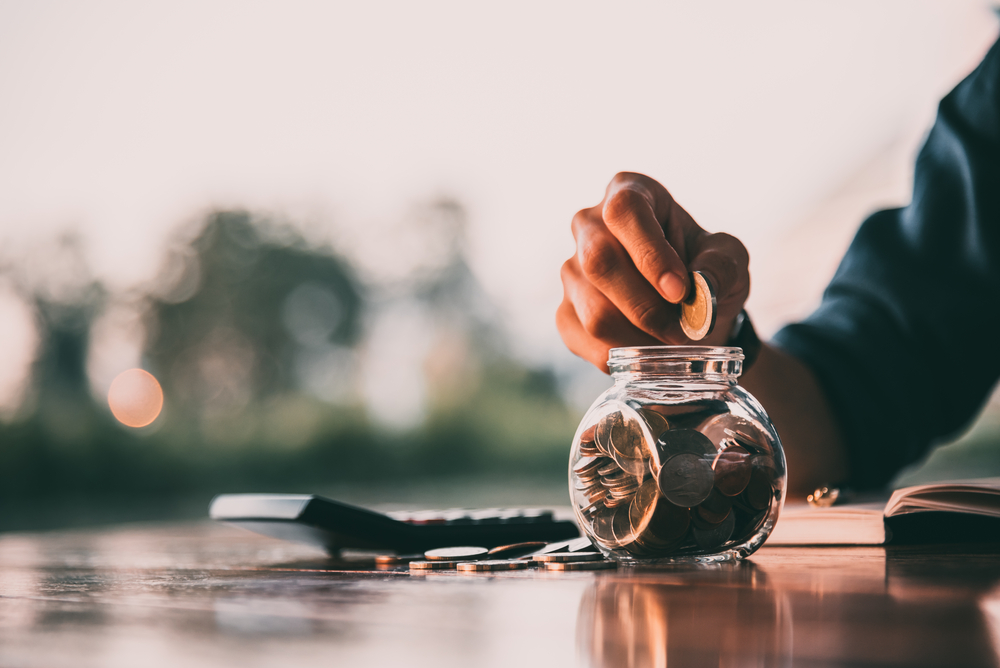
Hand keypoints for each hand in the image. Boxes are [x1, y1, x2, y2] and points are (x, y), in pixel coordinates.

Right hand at [557, 172, 749, 371]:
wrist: (689, 311)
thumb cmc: (704, 270)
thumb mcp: (729, 258)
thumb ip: (722, 264)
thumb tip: (701, 285)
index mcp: (628, 193)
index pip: (624, 211)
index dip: (650, 252)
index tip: (680, 290)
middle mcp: (589, 226)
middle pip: (599, 261)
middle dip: (646, 306)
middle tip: (682, 330)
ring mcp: (572, 270)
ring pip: (594, 310)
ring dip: (640, 336)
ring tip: (671, 341)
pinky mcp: (565, 311)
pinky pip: (587, 339)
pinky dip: (624, 355)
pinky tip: (647, 351)